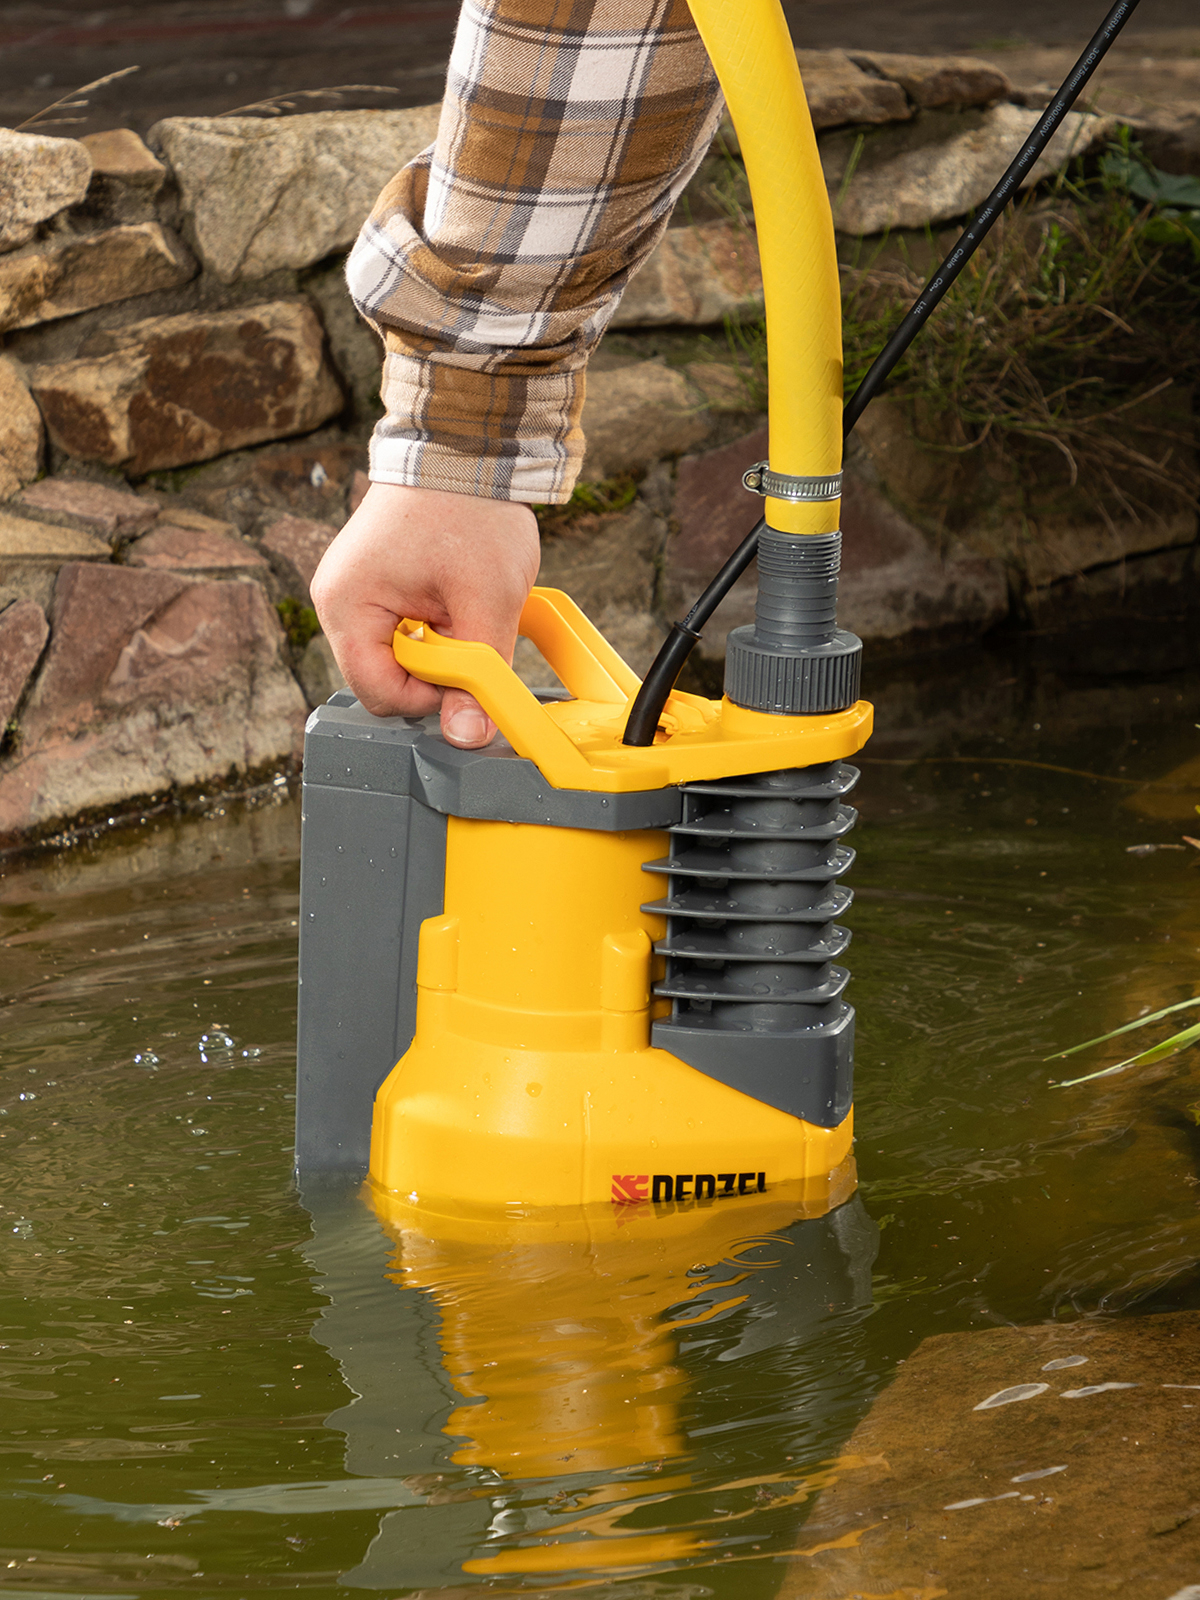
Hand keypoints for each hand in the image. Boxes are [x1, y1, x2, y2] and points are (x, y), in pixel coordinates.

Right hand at [310, 482, 539, 747]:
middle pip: (385, 678)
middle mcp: (337, 603)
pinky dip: (435, 626)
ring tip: (463, 604)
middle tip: (470, 630)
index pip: (378, 694)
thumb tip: (470, 738)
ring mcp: (353, 594)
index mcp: (347, 606)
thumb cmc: (470, 510)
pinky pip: (402, 631)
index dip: (430, 698)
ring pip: (397, 657)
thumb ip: (478, 674)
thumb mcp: (487, 600)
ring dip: (439, 645)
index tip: (469, 672)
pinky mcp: (373, 587)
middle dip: (435, 668)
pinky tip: (454, 596)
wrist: (465, 447)